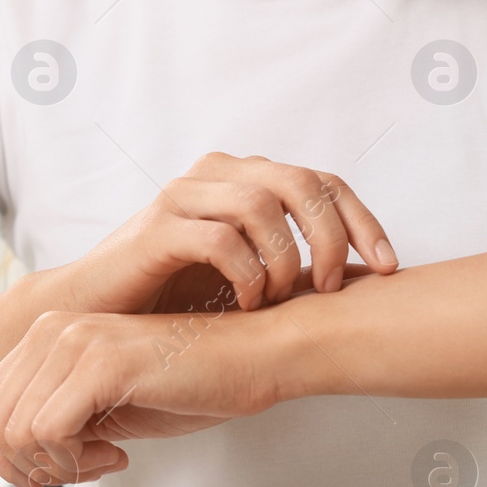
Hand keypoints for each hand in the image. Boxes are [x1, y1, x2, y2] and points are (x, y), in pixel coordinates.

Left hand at [0, 309, 288, 486]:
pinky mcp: (101, 364)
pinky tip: (119, 455)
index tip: (57, 476)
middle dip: (33, 467)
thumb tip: (19, 464)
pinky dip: (77, 461)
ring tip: (108, 460)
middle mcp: (53, 329)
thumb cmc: (192, 385)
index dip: (10, 458)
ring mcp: (74, 342)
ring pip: (15, 431)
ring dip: (59, 466)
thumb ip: (61, 423)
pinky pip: (49, 431)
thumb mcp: (109, 408)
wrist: (256, 358)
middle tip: (89, 470)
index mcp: (49, 335)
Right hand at [56, 152, 397, 315]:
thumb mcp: (248, 272)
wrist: (97, 312)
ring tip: (279, 299)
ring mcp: (185, 197)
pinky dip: (247, 275)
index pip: (323, 181)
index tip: (388, 267)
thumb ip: (291, 258)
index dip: (363, 220)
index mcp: (245, 178)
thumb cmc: (175, 295)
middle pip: (301, 182)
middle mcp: (218, 174)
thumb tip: (365, 274)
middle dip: (331, 237)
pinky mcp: (157, 229)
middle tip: (334, 286)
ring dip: (285, 258)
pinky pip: (220, 239)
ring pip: (262, 205)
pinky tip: (247, 305)